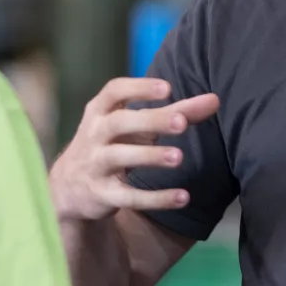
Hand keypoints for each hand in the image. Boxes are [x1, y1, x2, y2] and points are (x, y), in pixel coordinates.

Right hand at [50, 77, 219, 221]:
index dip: (139, 88)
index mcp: (101, 111)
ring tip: (179, 157)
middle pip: (119, 123)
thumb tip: (215, 100)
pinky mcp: (102, 194)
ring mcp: (96, 164)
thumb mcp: (137, 125)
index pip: (114, 90)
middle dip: (150, 121)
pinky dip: (155, 198)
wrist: (69, 186)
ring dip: (150, 156)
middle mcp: (94, 134)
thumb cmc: (113, 143)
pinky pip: (128, 196)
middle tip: (181, 122)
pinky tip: (183, 197)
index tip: (167, 88)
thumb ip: (176, 112)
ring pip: (120, 157)